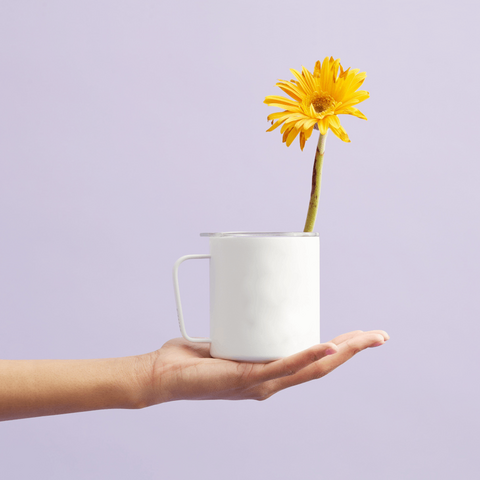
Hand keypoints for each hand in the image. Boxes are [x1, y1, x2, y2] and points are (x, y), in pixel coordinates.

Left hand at [139, 330, 388, 403]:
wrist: (163, 375)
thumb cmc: (191, 359)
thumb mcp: (226, 337)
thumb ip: (240, 323)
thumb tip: (246, 295)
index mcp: (269, 372)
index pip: (313, 361)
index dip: (340, 349)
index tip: (360, 335)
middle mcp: (271, 381)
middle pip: (322, 367)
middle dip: (353, 350)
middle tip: (379, 336)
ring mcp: (261, 383)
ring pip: (311, 369)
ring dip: (341, 353)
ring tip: (366, 338)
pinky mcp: (246, 378)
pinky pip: (282, 367)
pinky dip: (307, 357)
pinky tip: (329, 347)